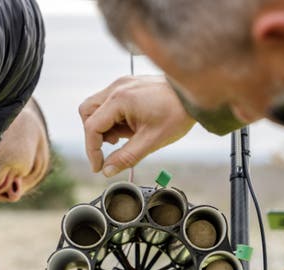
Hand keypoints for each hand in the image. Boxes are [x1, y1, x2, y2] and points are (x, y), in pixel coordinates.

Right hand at [79, 75, 195, 176]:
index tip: (98, 167)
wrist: (196, 95)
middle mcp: (117, 87)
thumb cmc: (177, 114)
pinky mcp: (129, 85)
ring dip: (105, 125)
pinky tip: (132, 126)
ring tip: (127, 135)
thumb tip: (107, 171)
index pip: (92, 127)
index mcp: (120, 99)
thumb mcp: (151, 141)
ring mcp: (122, 84)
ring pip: (97, 106)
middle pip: (87, 112)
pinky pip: (110, 102)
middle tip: (114, 146)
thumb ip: (126, 157)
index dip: (92, 150)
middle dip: (95, 134)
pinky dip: (114, 117)